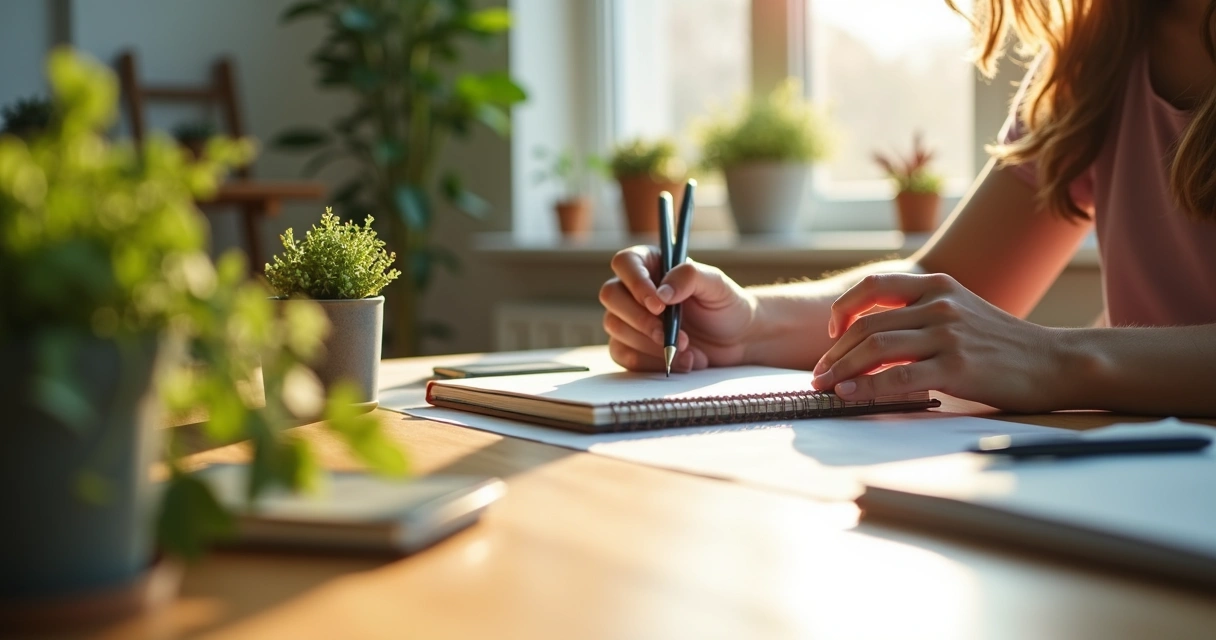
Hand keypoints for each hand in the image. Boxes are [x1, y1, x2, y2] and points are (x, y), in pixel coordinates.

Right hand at [600, 245, 757, 371]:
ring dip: (650, 344)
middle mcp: (633, 289)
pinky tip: (679, 362)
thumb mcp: (716, 285)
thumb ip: (690, 277)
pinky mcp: (630, 346)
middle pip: (611, 296)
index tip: (659, 305)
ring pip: (615, 326)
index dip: (636, 283)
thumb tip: (662, 292)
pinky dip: (650, 363)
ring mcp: (628, 318)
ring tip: (688, 350)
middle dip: (641, 320)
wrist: (735, 340)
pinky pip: (622, 354)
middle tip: (671, 335)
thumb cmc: (725, 306)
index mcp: (651, 264)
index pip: (625, 263)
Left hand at [811, 273, 1060, 411]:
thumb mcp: (962, 312)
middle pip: (867, 324)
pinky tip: (849, 394)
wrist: (1055, 362)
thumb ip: (922, 315)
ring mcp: (948, 334)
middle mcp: (939, 304)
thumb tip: (873, 337)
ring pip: (876, 348)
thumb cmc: (1004, 344)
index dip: (843, 309)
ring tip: (825, 386)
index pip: (872, 286)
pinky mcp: (956, 367)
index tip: (832, 333)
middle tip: (819, 373)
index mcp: (938, 285)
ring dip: (842, 369)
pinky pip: (899, 377)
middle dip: (835, 351)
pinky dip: (867, 387)